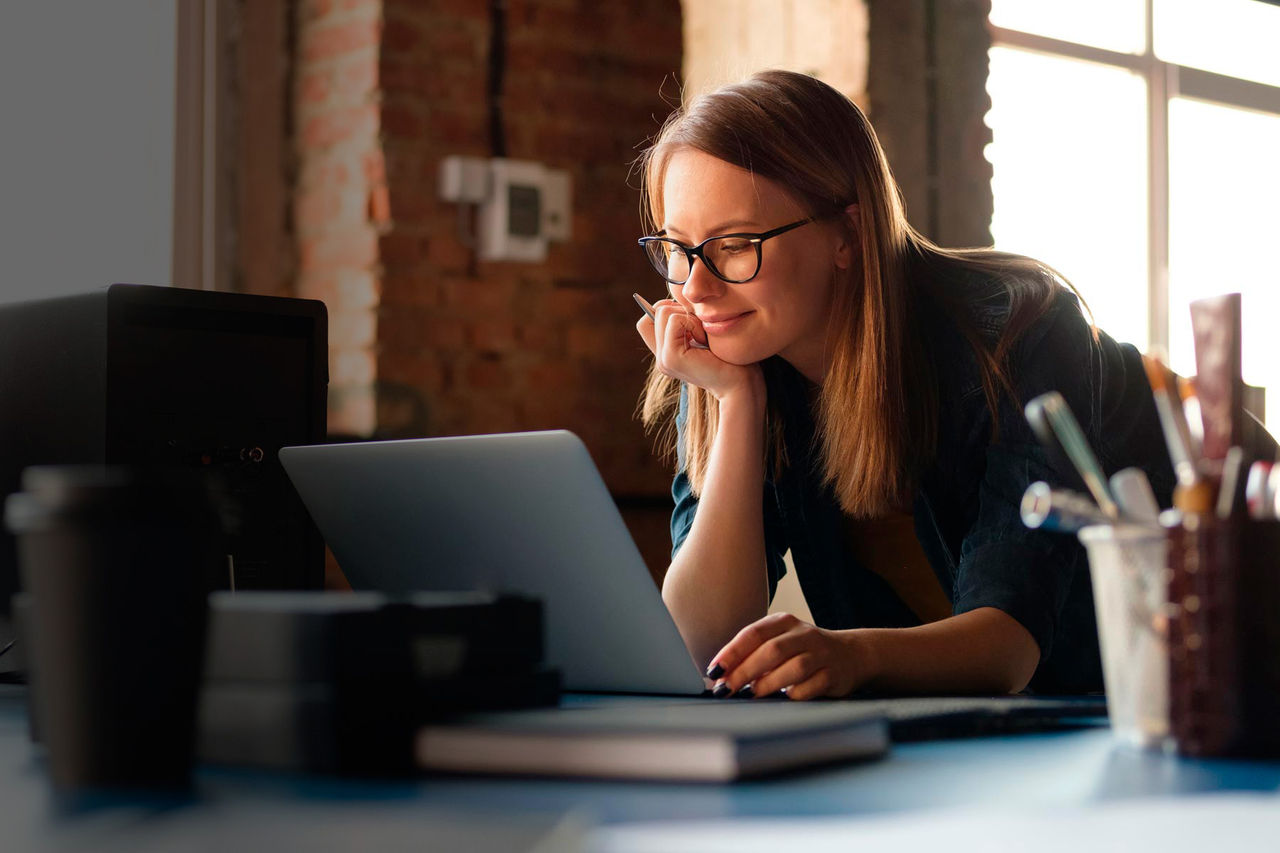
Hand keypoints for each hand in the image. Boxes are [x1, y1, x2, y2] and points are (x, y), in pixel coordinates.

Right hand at [635, 298, 759, 400]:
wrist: (740, 383)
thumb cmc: (730, 356)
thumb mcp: (704, 333)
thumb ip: (686, 321)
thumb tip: (675, 300)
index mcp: (666, 353)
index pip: (648, 319)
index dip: (669, 310)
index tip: (693, 321)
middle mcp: (661, 357)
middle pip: (657, 310)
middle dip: (682, 311)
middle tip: (701, 331)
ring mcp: (663, 359)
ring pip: (663, 311)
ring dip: (689, 317)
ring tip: (703, 337)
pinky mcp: (671, 357)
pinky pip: (674, 320)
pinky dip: (693, 323)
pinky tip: (704, 341)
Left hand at [706, 613, 876, 700]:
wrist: (851, 654)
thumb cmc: (804, 651)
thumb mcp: (780, 642)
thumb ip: (754, 654)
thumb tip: (721, 676)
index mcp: (784, 622)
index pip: (753, 634)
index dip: (732, 653)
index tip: (714, 671)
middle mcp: (803, 634)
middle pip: (771, 650)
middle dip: (744, 671)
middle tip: (726, 688)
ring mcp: (821, 654)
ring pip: (792, 667)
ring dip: (768, 683)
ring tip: (751, 694)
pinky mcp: (833, 674)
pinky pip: (812, 686)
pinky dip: (794, 694)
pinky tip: (784, 698)